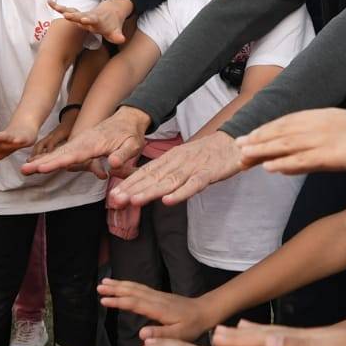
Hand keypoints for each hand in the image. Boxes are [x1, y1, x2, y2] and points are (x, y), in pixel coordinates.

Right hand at [22, 106, 149, 176]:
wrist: (128, 118)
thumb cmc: (131, 134)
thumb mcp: (133, 145)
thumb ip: (123, 155)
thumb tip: (111, 165)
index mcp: (94, 143)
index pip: (73, 155)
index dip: (57, 162)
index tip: (42, 168)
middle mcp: (83, 142)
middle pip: (59, 154)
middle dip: (42, 163)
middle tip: (24, 170)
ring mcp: (79, 143)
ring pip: (58, 153)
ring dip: (41, 161)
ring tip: (25, 169)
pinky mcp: (79, 145)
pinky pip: (62, 152)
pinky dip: (49, 159)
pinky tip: (38, 165)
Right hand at [48, 0, 132, 46]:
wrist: (112, 10)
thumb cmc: (113, 24)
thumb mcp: (116, 31)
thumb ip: (117, 35)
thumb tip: (122, 39)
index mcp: (98, 20)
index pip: (93, 20)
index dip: (89, 20)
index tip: (85, 19)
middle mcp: (89, 16)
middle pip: (80, 16)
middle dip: (74, 16)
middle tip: (66, 15)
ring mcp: (83, 14)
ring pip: (72, 12)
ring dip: (63, 10)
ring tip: (54, 6)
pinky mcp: (78, 14)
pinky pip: (66, 10)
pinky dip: (58, 6)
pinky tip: (49, 1)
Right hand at [97, 276, 210, 340]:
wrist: (204, 311)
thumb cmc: (193, 325)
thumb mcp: (179, 335)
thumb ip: (161, 335)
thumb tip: (141, 335)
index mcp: (158, 309)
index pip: (135, 303)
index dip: (119, 302)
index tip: (104, 300)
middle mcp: (156, 299)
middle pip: (132, 291)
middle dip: (115, 289)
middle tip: (99, 287)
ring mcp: (157, 295)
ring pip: (135, 287)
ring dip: (119, 284)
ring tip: (104, 282)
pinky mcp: (158, 295)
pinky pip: (140, 288)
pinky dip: (128, 285)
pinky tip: (121, 285)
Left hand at [111, 133, 241, 207]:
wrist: (232, 143)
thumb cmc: (205, 155)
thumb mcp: (180, 160)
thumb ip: (162, 171)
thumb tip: (139, 181)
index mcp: (170, 159)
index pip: (146, 173)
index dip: (129, 184)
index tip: (113, 195)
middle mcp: (177, 162)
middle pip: (153, 178)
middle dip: (133, 189)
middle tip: (115, 200)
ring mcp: (193, 167)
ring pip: (169, 181)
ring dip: (151, 192)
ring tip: (134, 201)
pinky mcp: (209, 173)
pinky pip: (193, 184)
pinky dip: (180, 193)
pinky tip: (168, 201)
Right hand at [210, 318, 345, 345]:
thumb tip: (269, 342)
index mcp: (296, 341)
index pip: (258, 340)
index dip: (236, 342)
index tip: (212, 340)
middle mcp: (298, 338)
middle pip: (258, 336)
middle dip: (235, 337)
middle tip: (214, 334)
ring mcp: (308, 340)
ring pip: (269, 337)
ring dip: (248, 336)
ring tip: (230, 332)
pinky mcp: (318, 345)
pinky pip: (283, 342)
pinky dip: (269, 340)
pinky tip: (269, 340)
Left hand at [237, 107, 345, 175]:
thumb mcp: (343, 132)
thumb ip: (320, 144)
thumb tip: (299, 158)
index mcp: (322, 115)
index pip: (286, 122)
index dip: (265, 130)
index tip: (248, 137)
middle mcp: (319, 123)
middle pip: (281, 132)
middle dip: (257, 140)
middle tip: (237, 148)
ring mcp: (326, 138)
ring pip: (287, 144)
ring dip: (263, 150)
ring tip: (243, 156)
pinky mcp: (334, 153)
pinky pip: (304, 159)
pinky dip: (285, 163)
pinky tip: (269, 167)